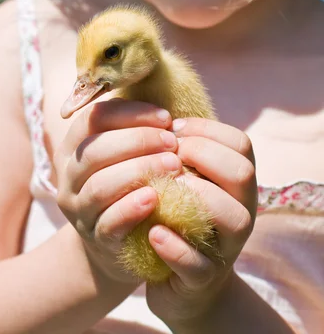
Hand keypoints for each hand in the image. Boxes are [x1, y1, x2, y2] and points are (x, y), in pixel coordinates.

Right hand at [54, 99, 182, 283]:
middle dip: (137, 141)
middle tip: (173, 142)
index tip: (165, 118)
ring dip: (139, 171)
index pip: (93, 118)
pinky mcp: (95, 238)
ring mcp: (78, 209)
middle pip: (94, 150)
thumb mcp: (125, 154)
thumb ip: (137, 131)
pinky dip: (132, 208)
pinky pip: (109, 221)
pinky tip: (155, 198)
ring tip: (173, 166)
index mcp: (74, 146)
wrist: (119, 241)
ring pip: (100, 185)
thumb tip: (167, 113)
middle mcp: (69, 175)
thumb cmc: (130, 184)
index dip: (130, 113)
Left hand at [146, 118, 257, 331]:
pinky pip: (198, 265)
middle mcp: (241, 210)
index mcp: (237, 182)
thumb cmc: (178, 215)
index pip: (240, 144)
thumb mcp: (185, 180)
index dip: (205, 130)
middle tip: (169, 157)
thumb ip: (181, 151)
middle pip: (243, 172)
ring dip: (196, 197)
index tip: (172, 128)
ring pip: (234, 217)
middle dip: (203, 156)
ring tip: (162, 191)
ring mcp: (227, 246)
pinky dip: (175, 246)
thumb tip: (158, 116)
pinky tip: (153, 232)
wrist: (179, 279)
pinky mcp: (203, 278)